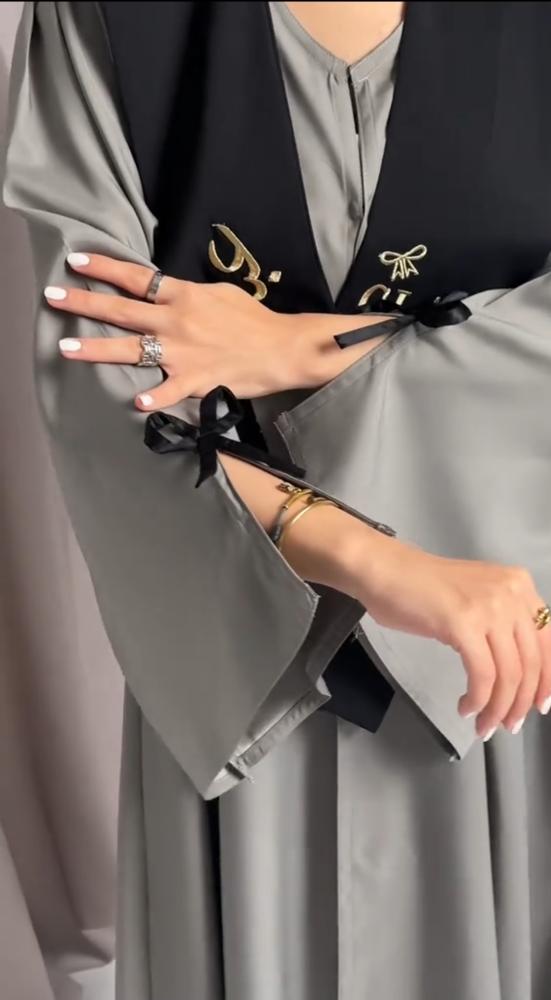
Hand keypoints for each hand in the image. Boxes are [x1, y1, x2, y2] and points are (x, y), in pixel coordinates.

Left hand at [46, 253, 389, 409]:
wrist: (283, 348)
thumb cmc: (254, 320)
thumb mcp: (220, 294)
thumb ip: (188, 293)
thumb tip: (165, 290)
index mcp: (183, 296)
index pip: (136, 278)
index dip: (104, 267)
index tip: (75, 260)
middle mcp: (176, 321)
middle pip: (122, 310)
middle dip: (84, 302)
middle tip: (52, 296)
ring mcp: (183, 352)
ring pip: (132, 349)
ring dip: (97, 348)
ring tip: (66, 347)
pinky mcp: (196, 380)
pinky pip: (169, 391)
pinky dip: (154, 398)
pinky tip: (136, 404)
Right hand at [345, 530, 550, 737]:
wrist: (386, 570)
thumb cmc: (422, 588)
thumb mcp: (477, 598)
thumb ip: (503, 623)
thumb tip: (520, 671)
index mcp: (519, 586)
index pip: (548, 642)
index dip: (547, 680)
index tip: (539, 705)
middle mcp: (511, 593)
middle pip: (531, 663)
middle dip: (521, 702)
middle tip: (508, 725)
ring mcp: (488, 607)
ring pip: (509, 674)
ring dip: (498, 708)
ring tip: (484, 725)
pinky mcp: (464, 623)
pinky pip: (482, 675)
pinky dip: (477, 699)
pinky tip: (466, 707)